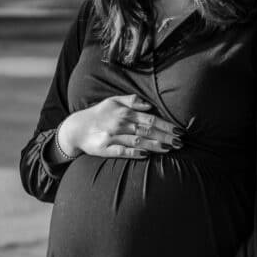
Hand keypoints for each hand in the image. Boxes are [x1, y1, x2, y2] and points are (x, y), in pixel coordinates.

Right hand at [58, 94, 181, 159]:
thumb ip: (132, 101)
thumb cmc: (99, 114)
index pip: (150, 119)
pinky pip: (122, 151)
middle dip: (165, 136)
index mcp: (124, 112)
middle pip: (147, 130)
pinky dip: (134, 153)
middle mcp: (120, 124)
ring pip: (138, 141)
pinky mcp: (105, 149)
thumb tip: (149, 105)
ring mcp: (112, 137)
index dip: (166, 125)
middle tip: (180, 141)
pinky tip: (147, 155)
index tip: (179, 130)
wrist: (76, 129)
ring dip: (155, 145)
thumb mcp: (113, 102)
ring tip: (170, 149)